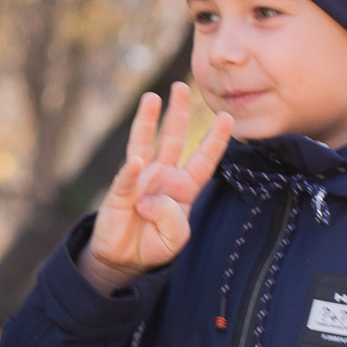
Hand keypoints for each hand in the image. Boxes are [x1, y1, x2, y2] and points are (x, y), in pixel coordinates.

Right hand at [80, 83, 230, 293]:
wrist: (124, 259)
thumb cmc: (153, 244)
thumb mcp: (176, 239)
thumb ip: (173, 219)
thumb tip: (149, 200)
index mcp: (184, 187)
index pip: (203, 158)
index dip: (215, 139)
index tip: (227, 117)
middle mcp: (163, 176)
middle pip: (173, 138)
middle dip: (179, 112)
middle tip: (182, 86)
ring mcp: (140, 180)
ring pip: (145, 144)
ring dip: (148, 121)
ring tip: (152, 97)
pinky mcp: (120, 193)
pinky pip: (127, 180)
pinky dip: (131, 172)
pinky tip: (136, 163)